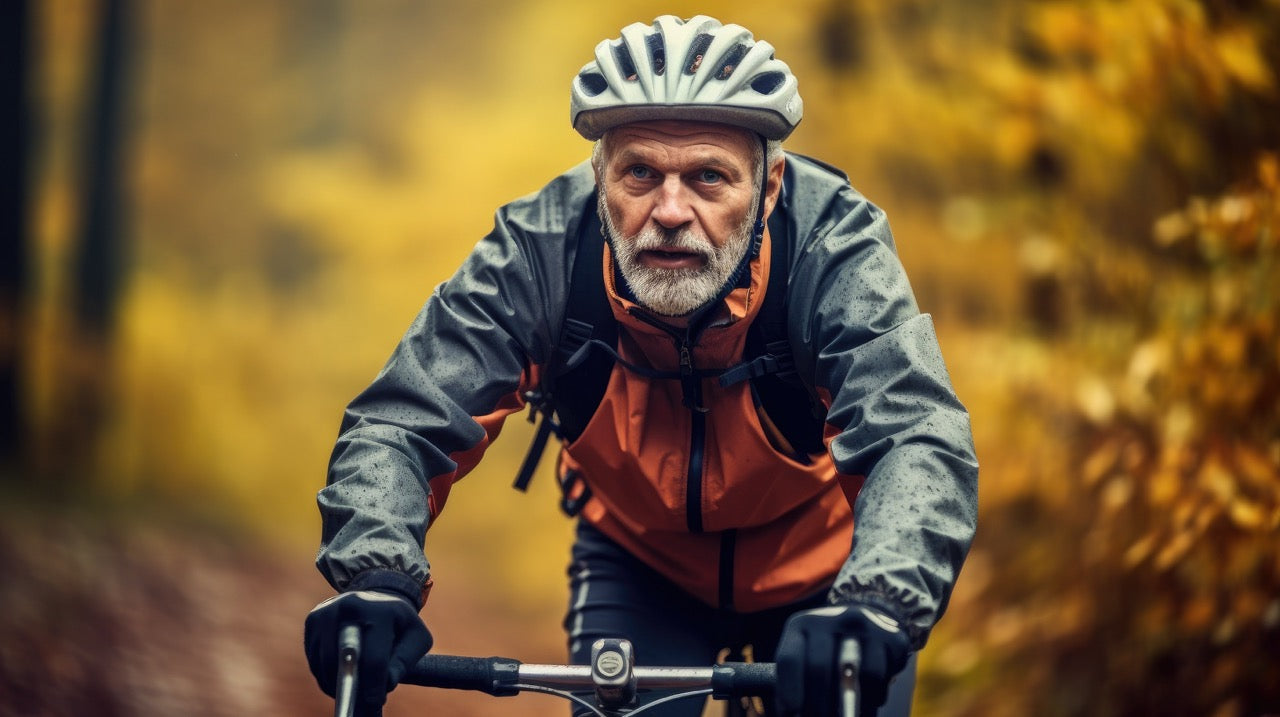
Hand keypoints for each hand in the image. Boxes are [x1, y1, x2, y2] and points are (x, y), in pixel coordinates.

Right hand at [304, 590, 433, 715]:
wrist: (377, 600)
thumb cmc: (399, 625)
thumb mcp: (416, 638)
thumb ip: (405, 661)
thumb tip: (386, 682)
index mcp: (380, 610)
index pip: (374, 658)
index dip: (374, 685)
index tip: (375, 702)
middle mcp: (349, 606)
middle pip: (344, 659)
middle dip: (351, 686)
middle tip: (361, 704)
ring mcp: (327, 612)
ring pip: (325, 663)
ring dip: (336, 686)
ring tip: (353, 694)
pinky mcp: (312, 620)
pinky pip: (315, 660)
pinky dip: (326, 677)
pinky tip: (340, 681)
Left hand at [775, 603, 909, 716]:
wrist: (867, 619)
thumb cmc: (827, 648)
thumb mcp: (806, 652)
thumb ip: (798, 679)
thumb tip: (792, 712)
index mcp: (802, 625)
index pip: (790, 659)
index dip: (789, 689)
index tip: (792, 711)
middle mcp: (831, 619)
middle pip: (819, 669)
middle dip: (817, 704)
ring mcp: (863, 625)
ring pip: (852, 675)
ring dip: (848, 706)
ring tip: (844, 715)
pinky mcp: (891, 636)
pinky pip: (879, 676)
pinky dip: (872, 697)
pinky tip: (867, 702)